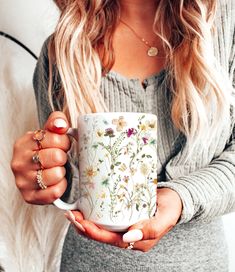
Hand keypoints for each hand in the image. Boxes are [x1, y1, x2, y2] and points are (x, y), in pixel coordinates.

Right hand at [11, 111, 70, 203]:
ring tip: (56, 170)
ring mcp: (22, 181)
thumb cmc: (46, 151)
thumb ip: (56, 122)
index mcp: (23, 143)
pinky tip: (57, 182)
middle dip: (63, 157)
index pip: (55, 138)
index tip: (61, 145)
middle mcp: (19, 162)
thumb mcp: (50, 133)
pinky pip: (54, 192)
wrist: (40, 173)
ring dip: (62, 172)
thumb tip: (61, 125)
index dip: (64, 142)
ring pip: (56, 175)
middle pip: (56, 156)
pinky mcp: (29, 197)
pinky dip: (60, 187)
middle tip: (60, 159)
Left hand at [65, 188, 181, 251]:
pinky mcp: (123, 216)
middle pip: (102, 236)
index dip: (94, 233)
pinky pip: (105, 220)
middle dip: (84, 227)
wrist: (175, 199)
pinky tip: (85, 208)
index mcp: (137, 241)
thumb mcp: (164, 219)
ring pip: (101, 228)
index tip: (81, 222)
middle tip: (71, 215)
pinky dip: (93, 215)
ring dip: (85, 221)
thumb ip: (149, 230)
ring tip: (72, 212)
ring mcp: (125, 226)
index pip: (110, 240)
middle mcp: (128, 236)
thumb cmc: (171, 209)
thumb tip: (128, 238)